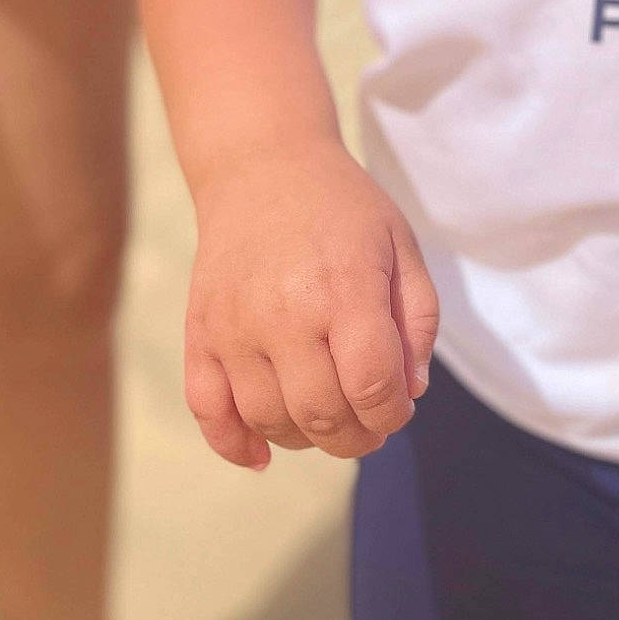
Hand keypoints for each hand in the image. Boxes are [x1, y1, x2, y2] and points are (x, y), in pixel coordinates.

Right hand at [184, 139, 440, 468]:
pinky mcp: (200, 333)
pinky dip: (233, 443)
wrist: (264, 166)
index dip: (392, 415)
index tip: (399, 408)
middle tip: (369, 427)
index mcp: (345, 288)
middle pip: (322, 415)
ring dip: (305, 439)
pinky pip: (207, 410)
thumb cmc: (344, 209)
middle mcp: (285, 312)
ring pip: (269, 420)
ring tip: (327, 420)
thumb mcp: (401, 246)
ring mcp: (235, 326)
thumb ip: (418, 320)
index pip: (372, 386)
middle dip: (356, 438)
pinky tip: (261, 453)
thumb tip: (410, 392)